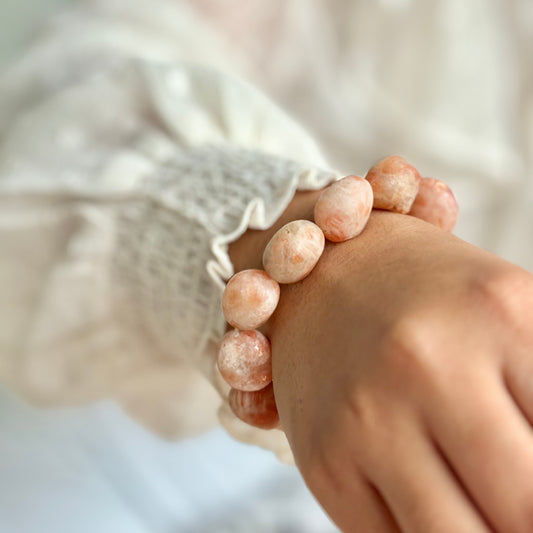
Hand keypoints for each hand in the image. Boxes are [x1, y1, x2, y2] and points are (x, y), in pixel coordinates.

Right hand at [264, 209, 532, 531]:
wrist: (325, 275)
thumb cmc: (426, 296)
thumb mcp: (513, 315)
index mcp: (498, 316)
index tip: (529, 485)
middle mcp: (426, 364)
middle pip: (521, 510)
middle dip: (521, 515)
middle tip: (509, 495)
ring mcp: (365, 416)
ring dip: (478, 529)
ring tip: (475, 497)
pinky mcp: (324, 460)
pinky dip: (422, 532)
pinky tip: (427, 495)